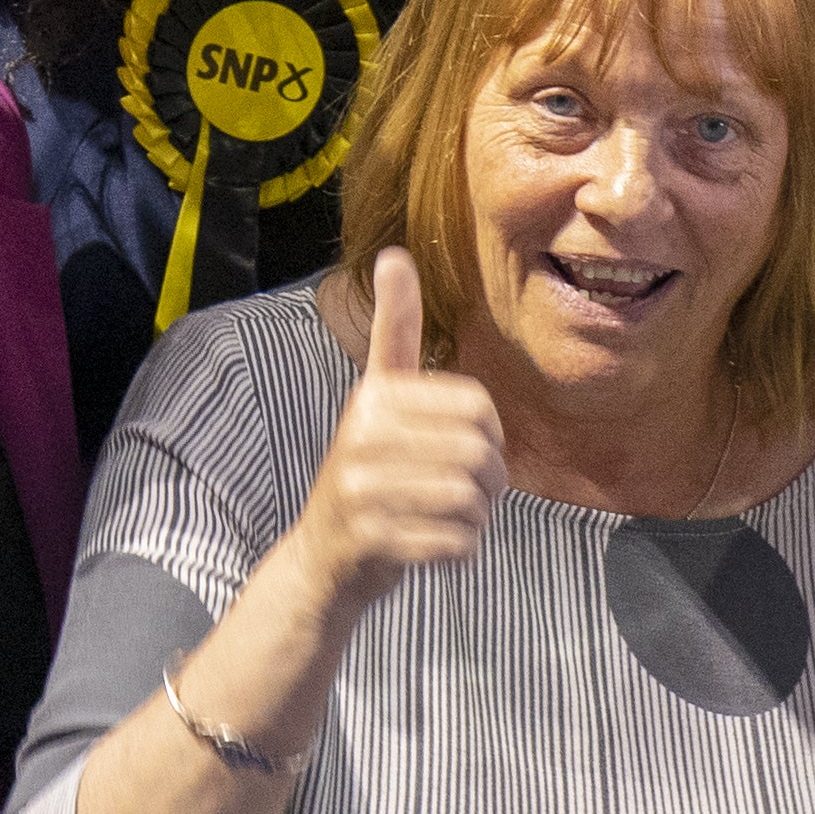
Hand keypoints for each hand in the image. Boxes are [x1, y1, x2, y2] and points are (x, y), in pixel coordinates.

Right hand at [287, 250, 502, 613]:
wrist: (323, 559)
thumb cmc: (371, 475)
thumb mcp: (377, 400)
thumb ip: (393, 333)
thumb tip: (394, 254)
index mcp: (373, 395)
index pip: (477, 405)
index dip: (491, 434)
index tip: (470, 446)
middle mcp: (361, 433)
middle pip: (479, 453)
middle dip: (491, 483)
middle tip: (472, 495)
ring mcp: (361, 486)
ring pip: (470, 499)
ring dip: (477, 520)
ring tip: (452, 520)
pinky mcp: (369, 536)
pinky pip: (455, 542)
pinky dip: (462, 551)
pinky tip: (439, 548)